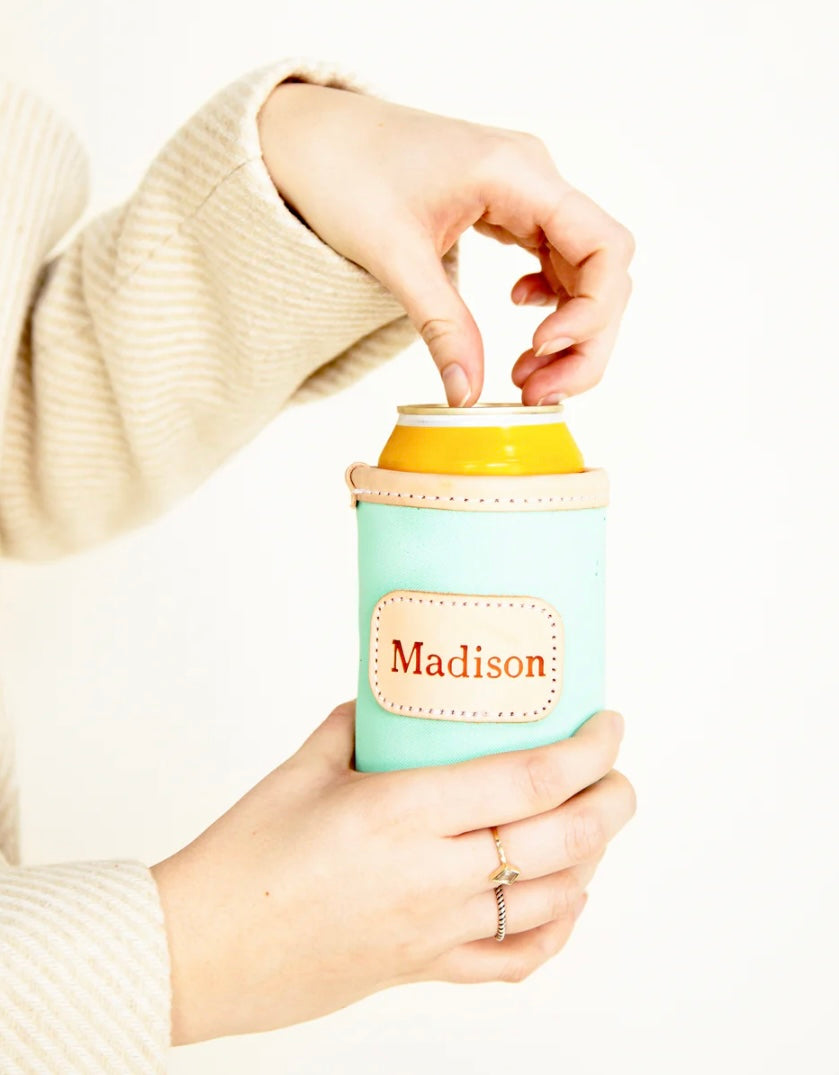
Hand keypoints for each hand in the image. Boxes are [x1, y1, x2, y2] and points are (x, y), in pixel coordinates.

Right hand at [151, 704, 634, 1043]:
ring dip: (592, 859)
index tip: (608, 725)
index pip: (529, 779)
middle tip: (616, 772)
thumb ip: (359, 726)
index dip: (587, 751)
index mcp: (403, 811)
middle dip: (611, 802)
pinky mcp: (425, 968)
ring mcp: (436, 929)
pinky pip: (515, 961)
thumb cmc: (242, 857)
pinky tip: (565, 901)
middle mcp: (433, 873)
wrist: (201, 949)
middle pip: (561, 841)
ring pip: (553, 901)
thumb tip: (396, 700)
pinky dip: (557, 931)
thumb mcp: (303, 768)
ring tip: (594, 825)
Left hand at [257, 82, 633, 405]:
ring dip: (569, 331)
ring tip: (525, 376)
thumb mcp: (392, 255)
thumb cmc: (343, 170)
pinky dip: (551, 307)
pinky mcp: (510, 210)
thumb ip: (440, 326)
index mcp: (516, 172)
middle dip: (584, 339)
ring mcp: (526, 193)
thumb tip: (466, 394)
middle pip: (604, 269)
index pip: (604, 245)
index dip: (590, 311)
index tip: (541, 350)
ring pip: (584, 273)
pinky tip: (521, 325)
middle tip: (538, 393)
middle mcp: (535, 178)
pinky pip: (556, 263)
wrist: (311, 138)